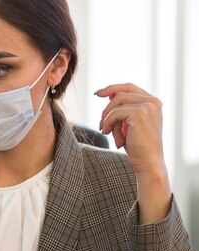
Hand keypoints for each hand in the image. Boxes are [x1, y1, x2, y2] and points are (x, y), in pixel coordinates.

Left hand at [95, 83, 171, 223]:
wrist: (148, 163)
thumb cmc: (137, 146)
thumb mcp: (128, 124)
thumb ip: (122, 109)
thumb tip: (108, 95)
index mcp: (153, 102)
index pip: (129, 87)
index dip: (112, 88)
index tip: (97, 94)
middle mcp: (153, 101)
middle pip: (121, 93)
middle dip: (106, 107)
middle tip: (100, 124)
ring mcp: (148, 106)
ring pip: (116, 102)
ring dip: (108, 118)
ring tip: (109, 133)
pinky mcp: (139, 113)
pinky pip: (114, 113)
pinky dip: (108, 124)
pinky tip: (110, 135)